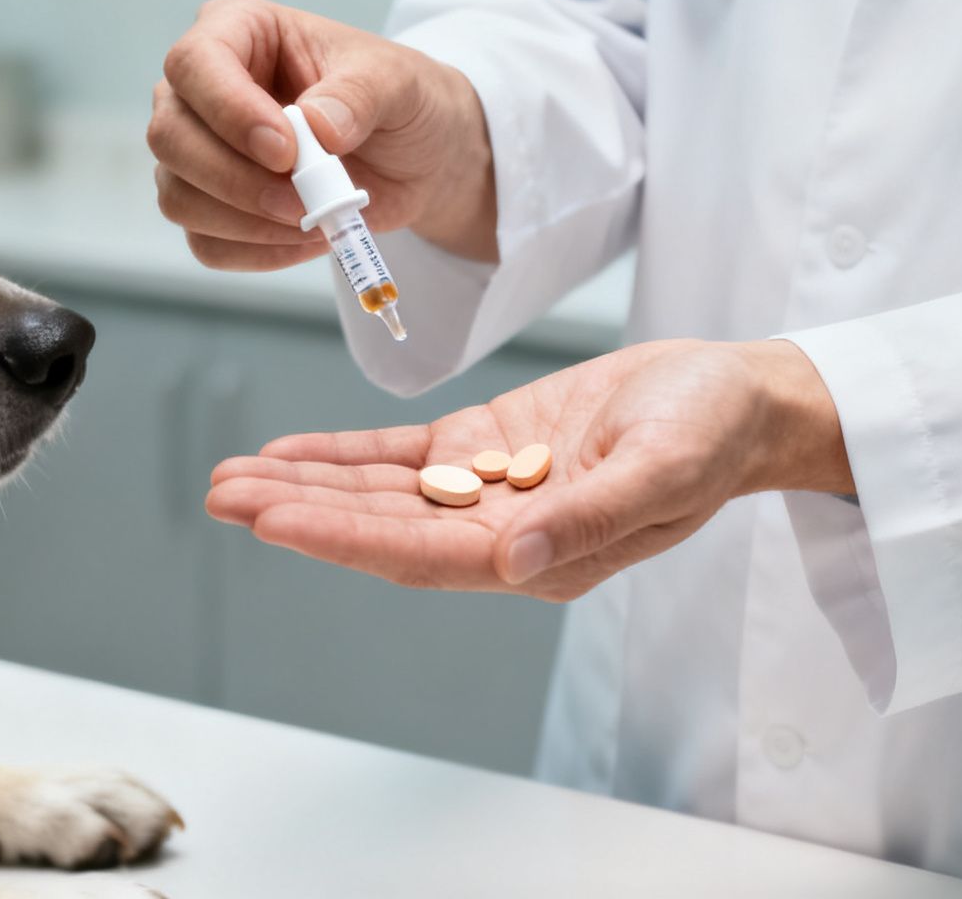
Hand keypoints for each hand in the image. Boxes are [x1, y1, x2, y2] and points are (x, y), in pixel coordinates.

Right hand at [147, 0, 496, 270]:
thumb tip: (319, 127)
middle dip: (235, 179)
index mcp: (237, 31)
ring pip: (178, 197)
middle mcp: (201, 90)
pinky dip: (258, 252)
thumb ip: (360, 94)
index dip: (229, 111)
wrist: (412, 157)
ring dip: (248, 222)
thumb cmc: (395, 100)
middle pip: (169, 136)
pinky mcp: (210, 208)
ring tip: (315, 218)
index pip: (193, 63)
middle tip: (301, 199)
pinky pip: (206, 243)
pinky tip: (307, 238)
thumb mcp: (397, 83)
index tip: (286, 151)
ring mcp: (197, 152)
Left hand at [205, 340, 853, 599]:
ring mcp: (487, 490)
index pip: (417, 553)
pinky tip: (286, 452)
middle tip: (221, 497)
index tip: (273, 520)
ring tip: (230, 478)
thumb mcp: (664, 469)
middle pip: (378, 527)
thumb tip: (512, 564)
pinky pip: (399, 456)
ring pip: (376, 493)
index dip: (341, 538)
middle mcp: (500, 534)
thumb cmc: (713, 435)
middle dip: (297, 512)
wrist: (740, 397)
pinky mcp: (486, 446)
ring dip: (304, 485)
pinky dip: (342, 454)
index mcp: (539, 555)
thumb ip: (589, 520)